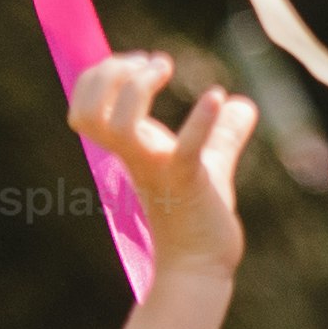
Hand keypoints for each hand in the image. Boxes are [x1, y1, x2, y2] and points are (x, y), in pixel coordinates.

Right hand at [69, 52, 260, 275]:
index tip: (143, 62)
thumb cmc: (198, 217)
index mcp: (131, 148)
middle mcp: (134, 155)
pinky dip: (198, 122)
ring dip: (137, 87)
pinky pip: (185, 149)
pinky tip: (216, 97)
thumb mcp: (211, 163)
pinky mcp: (189, 183)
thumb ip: (223, 132)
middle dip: (112, 73)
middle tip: (154, 63)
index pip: (86, 103)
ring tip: (165, 67)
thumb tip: (241, 103)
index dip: (103, 74)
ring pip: (117, 124)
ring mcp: (158, 169)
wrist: (203, 266)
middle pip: (89, 110)